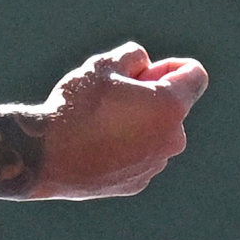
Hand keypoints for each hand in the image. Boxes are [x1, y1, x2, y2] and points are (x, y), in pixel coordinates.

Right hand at [16, 44, 208, 199]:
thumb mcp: (102, 64)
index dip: (172, 66)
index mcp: (170, 107)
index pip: (195, 76)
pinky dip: (126, 147)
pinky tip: (95, 144)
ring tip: (99, 122)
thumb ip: (132, 56)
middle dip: (151, 96)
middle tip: (113, 95)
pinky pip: (139, 157)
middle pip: (173, 107)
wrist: (44, 157)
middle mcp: (172, 139)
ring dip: (138, 123)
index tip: (145, 70)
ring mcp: (155, 165)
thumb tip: (142, 64)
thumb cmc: (75, 108)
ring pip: (155, 134)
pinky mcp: (136, 183)